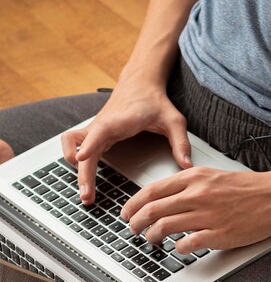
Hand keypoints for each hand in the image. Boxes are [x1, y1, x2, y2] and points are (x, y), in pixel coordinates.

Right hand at [61, 72, 191, 204]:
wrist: (140, 83)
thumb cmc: (154, 101)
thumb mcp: (174, 120)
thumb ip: (181, 143)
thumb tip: (187, 165)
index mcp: (117, 122)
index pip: (98, 133)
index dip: (88, 145)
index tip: (81, 158)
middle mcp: (101, 126)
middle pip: (81, 149)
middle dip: (82, 174)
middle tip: (88, 198)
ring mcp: (95, 130)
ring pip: (72, 147)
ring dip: (74, 168)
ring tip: (86, 191)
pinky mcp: (94, 135)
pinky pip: (76, 147)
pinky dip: (75, 161)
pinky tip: (86, 178)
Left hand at [121, 165, 270, 251]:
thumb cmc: (248, 187)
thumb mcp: (213, 175)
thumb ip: (189, 184)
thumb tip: (167, 196)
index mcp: (194, 178)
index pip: (152, 191)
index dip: (133, 204)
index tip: (127, 212)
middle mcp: (197, 195)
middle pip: (153, 210)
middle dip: (136, 222)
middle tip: (133, 229)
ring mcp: (207, 215)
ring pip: (164, 227)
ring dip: (152, 236)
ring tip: (151, 240)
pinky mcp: (218, 234)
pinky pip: (187, 243)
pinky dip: (177, 248)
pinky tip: (178, 248)